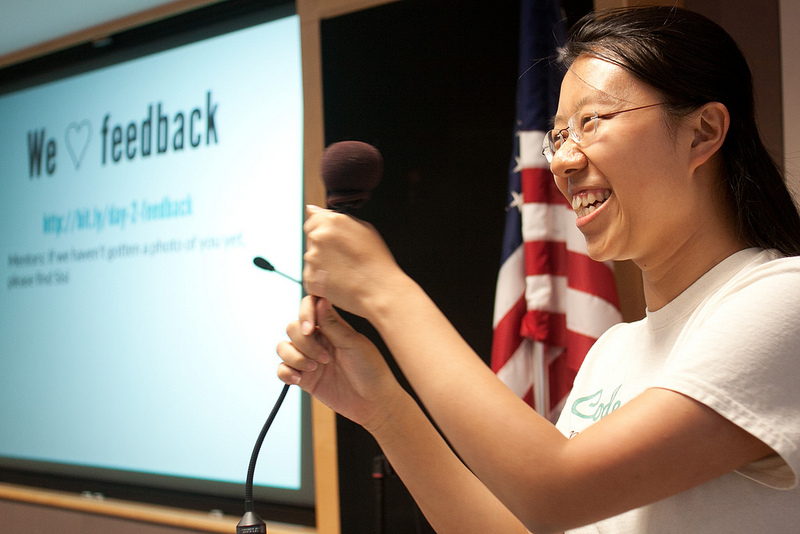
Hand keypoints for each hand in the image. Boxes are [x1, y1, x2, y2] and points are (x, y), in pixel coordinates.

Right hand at [276, 296, 402, 430]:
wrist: (373, 402)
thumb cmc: (371, 369)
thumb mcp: (353, 343)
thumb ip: (332, 324)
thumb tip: (320, 300)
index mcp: (332, 326)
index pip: (308, 308)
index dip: (304, 314)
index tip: (310, 329)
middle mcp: (318, 339)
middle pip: (292, 328)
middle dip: (304, 343)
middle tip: (325, 358)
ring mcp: (309, 358)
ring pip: (283, 347)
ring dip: (295, 357)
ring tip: (314, 368)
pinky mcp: (304, 378)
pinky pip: (282, 370)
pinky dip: (286, 373)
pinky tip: (300, 379)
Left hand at [302, 205, 403, 319]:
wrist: (380, 289)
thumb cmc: (376, 260)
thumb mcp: (364, 229)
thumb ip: (337, 217)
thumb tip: (313, 209)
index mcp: (331, 221)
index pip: (312, 222)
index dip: (324, 232)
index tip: (334, 242)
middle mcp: (318, 237)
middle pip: (312, 241)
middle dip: (324, 248)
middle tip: (344, 258)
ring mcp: (312, 259)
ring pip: (312, 260)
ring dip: (323, 265)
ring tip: (344, 271)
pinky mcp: (310, 279)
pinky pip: (312, 278)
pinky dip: (322, 281)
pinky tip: (340, 282)